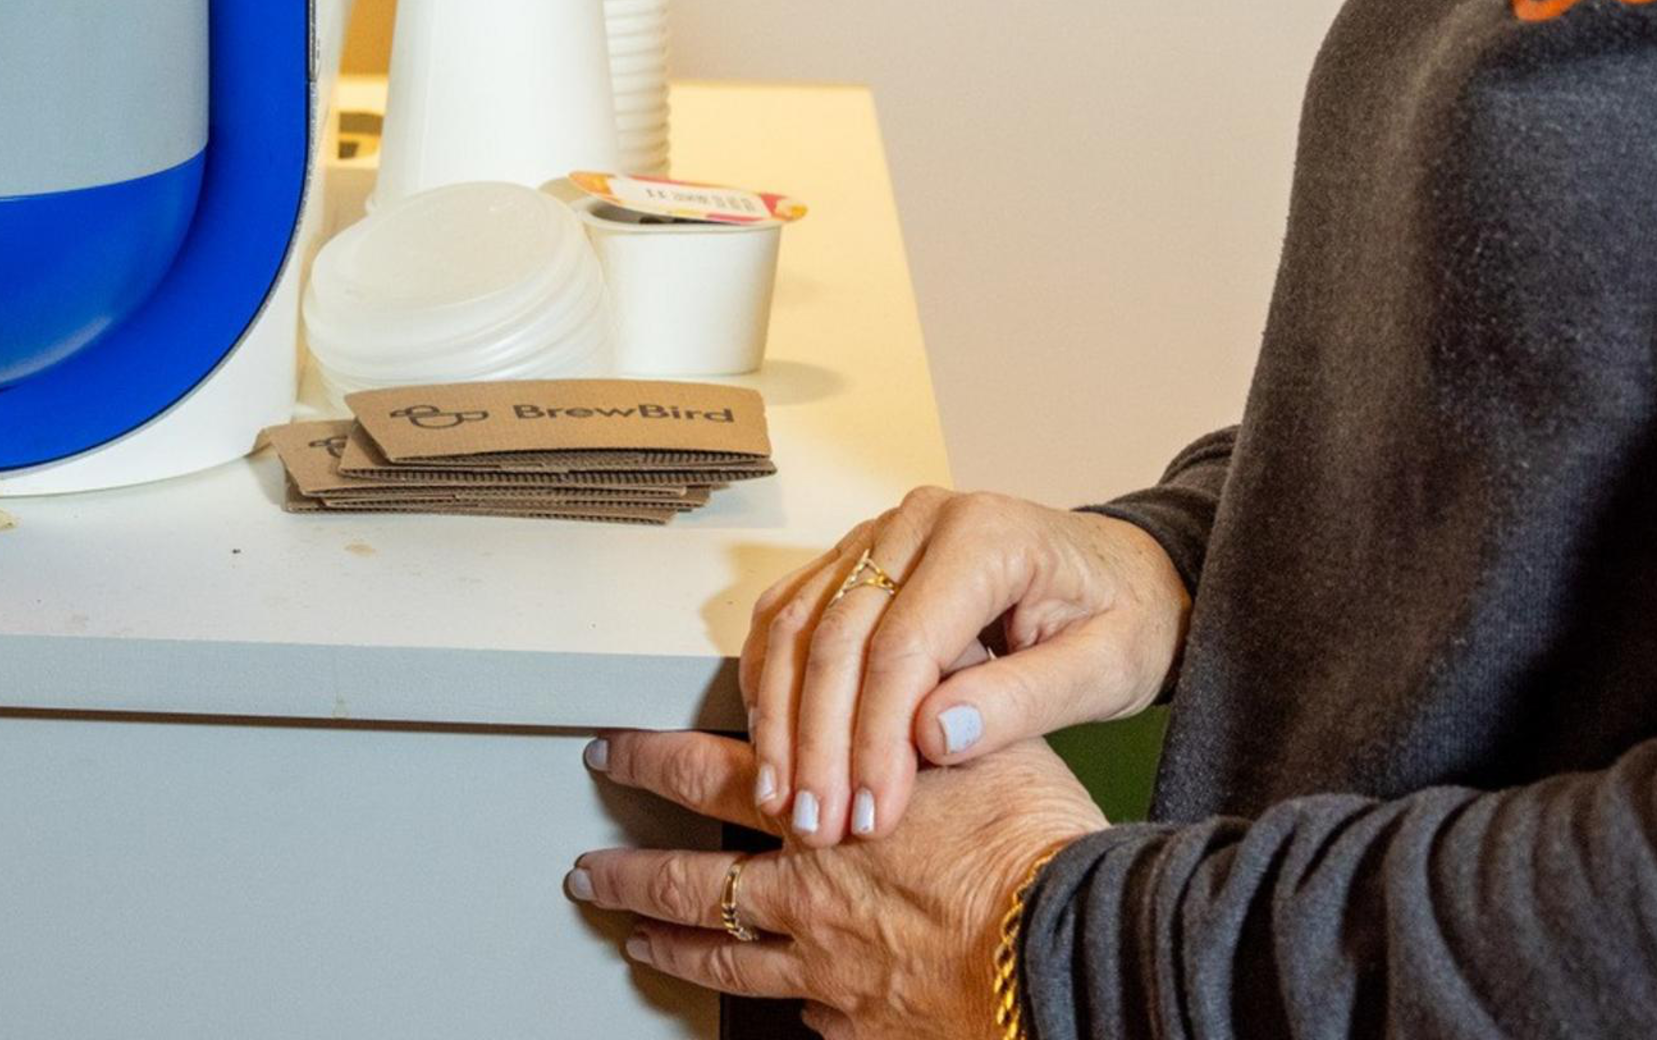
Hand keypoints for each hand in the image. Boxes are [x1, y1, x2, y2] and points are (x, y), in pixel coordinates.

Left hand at [573, 727, 1101, 1033]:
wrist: (1069, 952)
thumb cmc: (1032, 848)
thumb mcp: (979, 742)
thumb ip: (924, 703)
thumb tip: (916, 654)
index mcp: (820, 809)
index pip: (704, 772)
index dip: (646, 760)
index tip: (610, 752)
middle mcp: (806, 892)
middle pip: (685, 882)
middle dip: (625, 874)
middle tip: (587, 871)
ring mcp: (827, 969)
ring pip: (722, 962)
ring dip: (670, 948)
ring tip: (637, 941)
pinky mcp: (862, 1027)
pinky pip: (802, 1015)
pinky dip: (777, 1002)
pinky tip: (770, 998)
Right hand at [744, 488, 1185, 846]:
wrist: (1121, 575)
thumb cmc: (1120, 618)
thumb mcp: (1104, 669)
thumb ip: (1022, 701)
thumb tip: (933, 736)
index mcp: (985, 537)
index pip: (904, 644)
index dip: (877, 737)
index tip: (872, 814)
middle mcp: (918, 521)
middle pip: (838, 634)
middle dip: (820, 740)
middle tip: (818, 824)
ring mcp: (880, 533)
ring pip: (799, 621)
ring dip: (783, 717)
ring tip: (785, 798)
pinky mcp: (857, 557)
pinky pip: (791, 609)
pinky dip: (773, 678)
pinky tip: (774, 740)